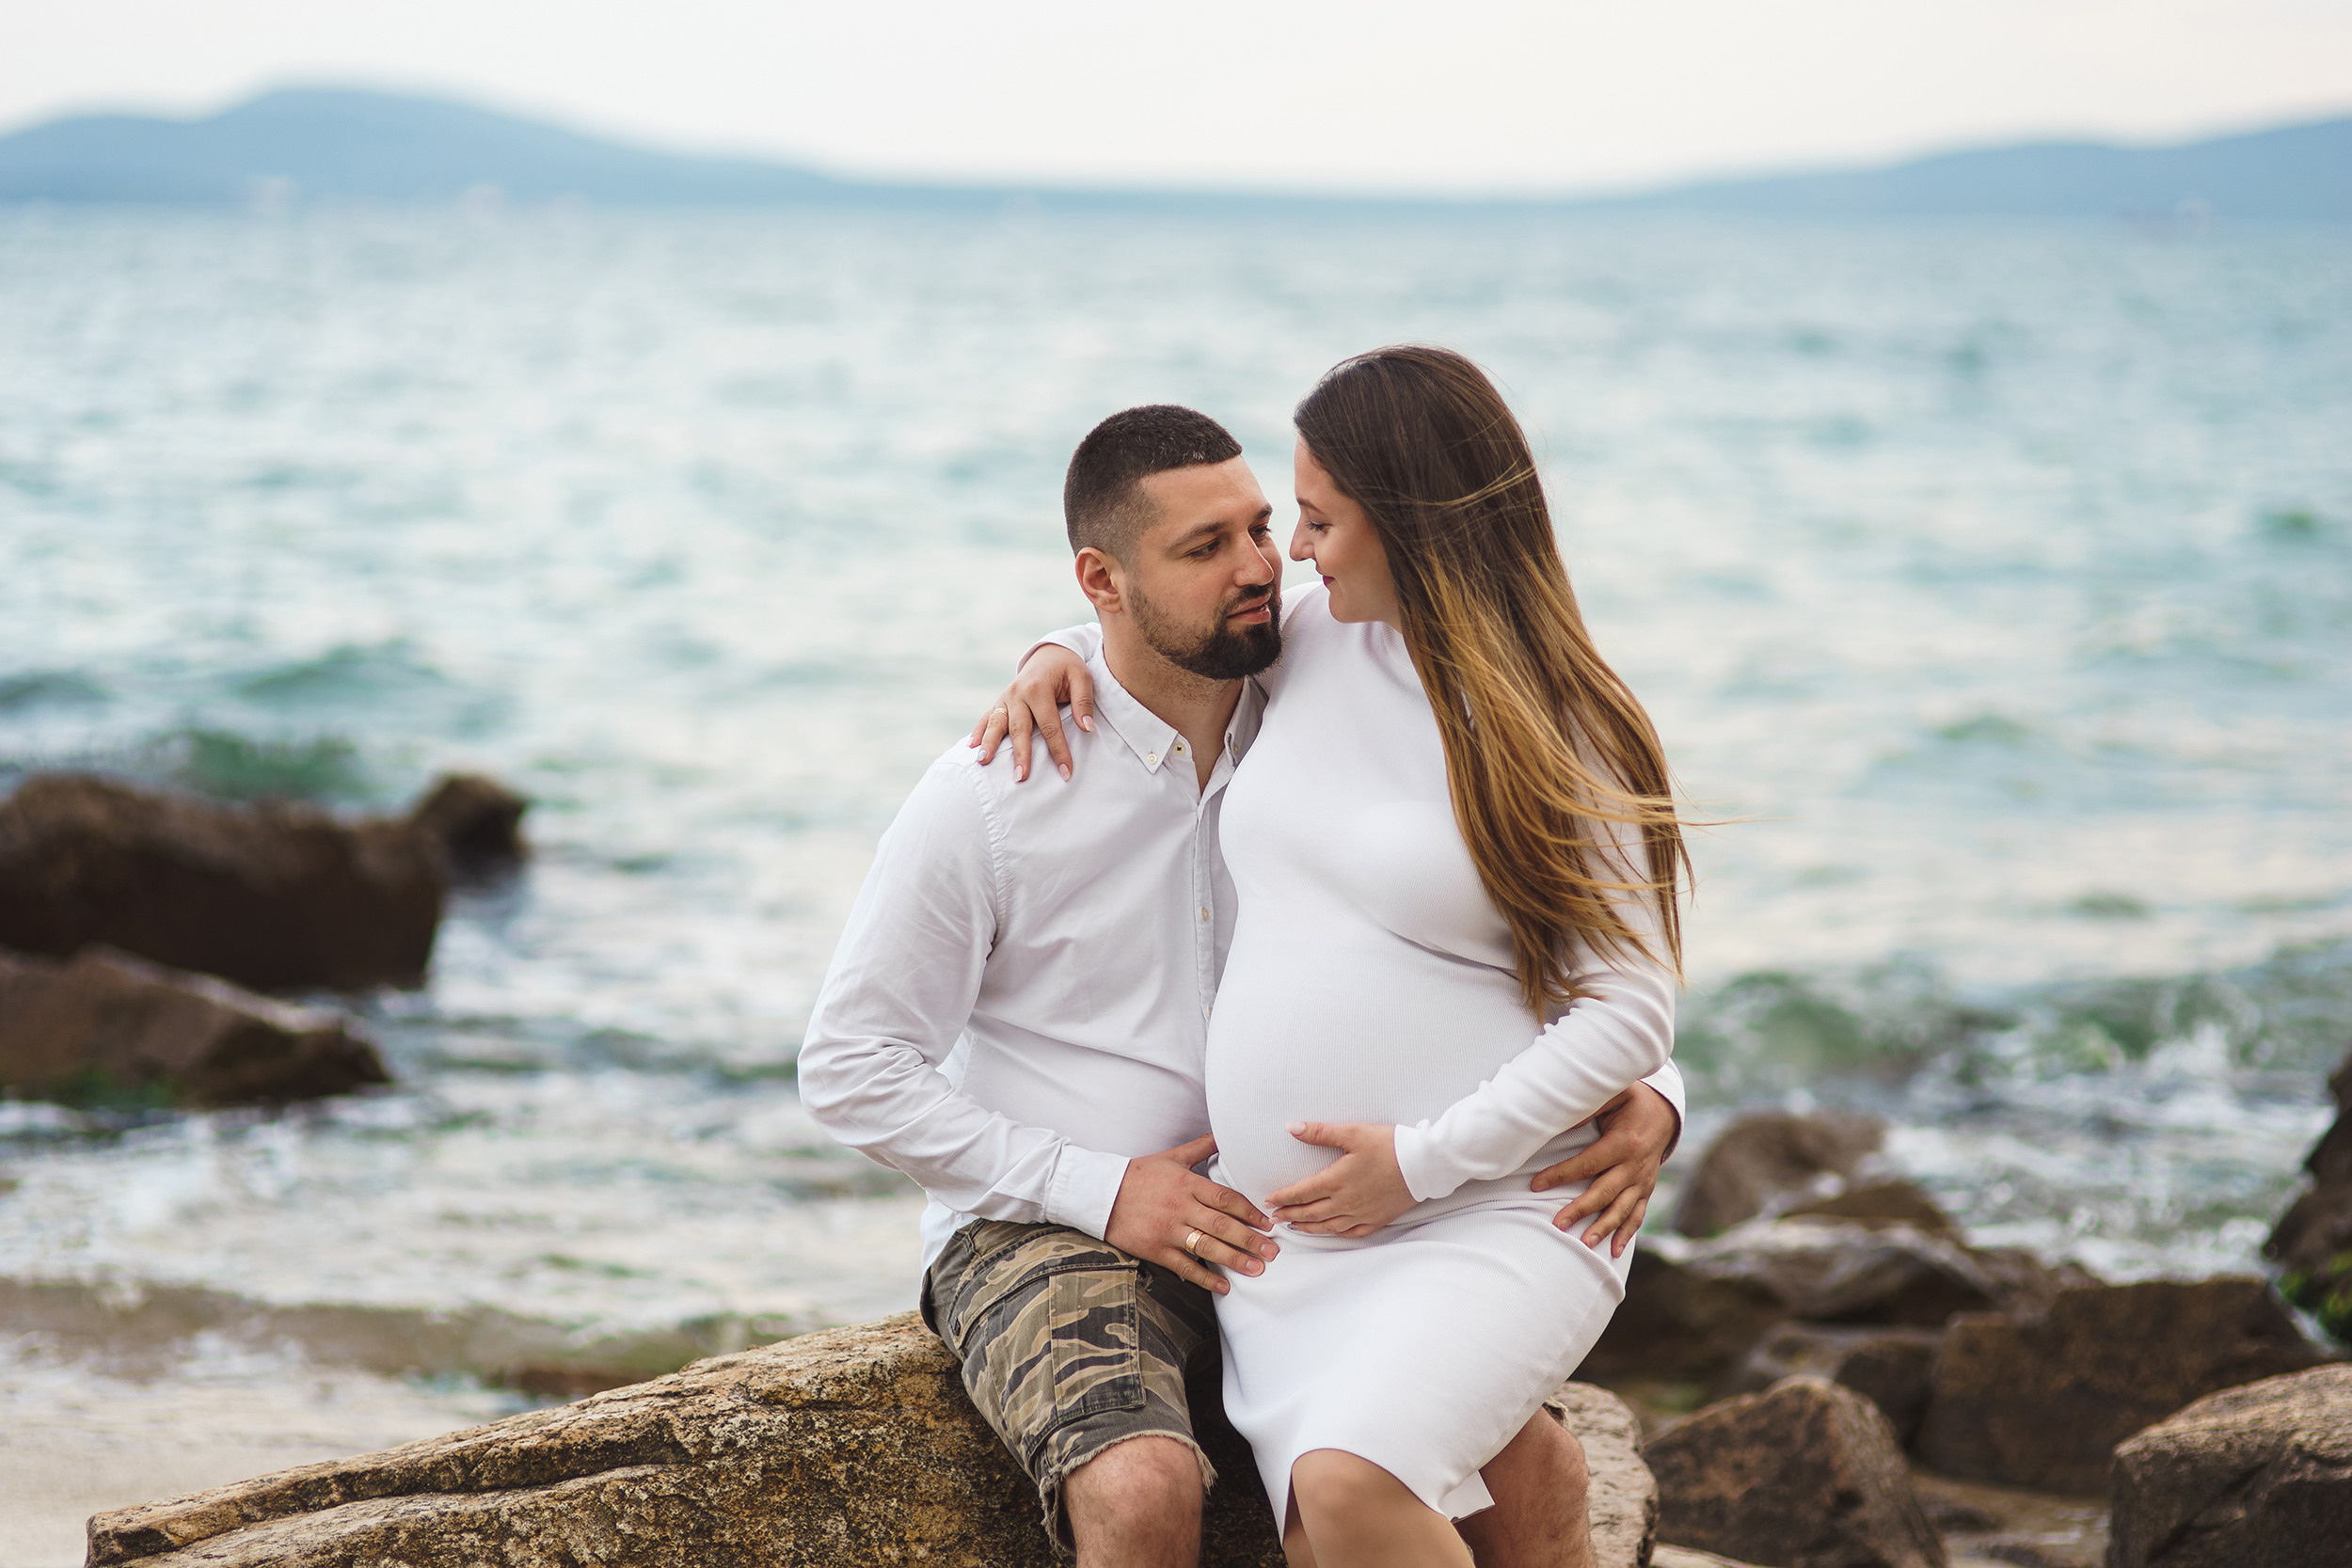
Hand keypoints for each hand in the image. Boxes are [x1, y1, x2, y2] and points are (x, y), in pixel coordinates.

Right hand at [967, 644, 1095, 782]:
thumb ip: (1084, 702)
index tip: (1066, 772)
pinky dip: (978, 732)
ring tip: (983, 762)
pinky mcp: (1000, 702)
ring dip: (989, 744)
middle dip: (1020, 754)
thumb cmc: (1068, 668)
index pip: (1050, 726)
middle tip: (1021, 777)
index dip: (1058, 750)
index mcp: (1038, 688)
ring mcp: (1005, 698)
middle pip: (1019, 729)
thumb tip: (1087, 728)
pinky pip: (986, 718)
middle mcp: (1018, 693)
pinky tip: (971, 747)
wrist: (1049, 654)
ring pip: (996, 723)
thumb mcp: (1082, 678)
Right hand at [1104, 1134, 1279, 1294]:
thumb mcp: (1172, 1157)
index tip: (1267, 1223)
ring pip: (1207, 1247)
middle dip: (1250, 1239)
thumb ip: (1201, 1147)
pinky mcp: (1155, 1249)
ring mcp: (1168, 1230)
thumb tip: (1224, 1133)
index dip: (1249, 1212)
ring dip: (1234, 1259)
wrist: (1101, 1194)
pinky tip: (1223, 1287)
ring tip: (1257, 1268)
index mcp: (1187, 1184)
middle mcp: (1180, 1207)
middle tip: (1273, 1252)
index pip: (1225, 1199)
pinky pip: (1184, 1267)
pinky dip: (1204, 1278)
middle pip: (1222, 1225)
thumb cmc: (1139, 1174)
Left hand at [1265, 1122, 1413, 1237]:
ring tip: (1295, 1227)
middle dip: (1289, 1215)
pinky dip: (1336, 1234)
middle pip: (1310, 1213)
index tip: (1269, 1200)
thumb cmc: (1390, 1146)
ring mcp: (1361, 1214)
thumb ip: (1320, 1132)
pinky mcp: (1377, 1219)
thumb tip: (1292, 1128)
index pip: (1301, 1192)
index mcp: (1337, 1180)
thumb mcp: (1353, 1133)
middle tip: (1274, 1217)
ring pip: (1328, 1226)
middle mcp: (1346, 1202)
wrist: (1424, 1164)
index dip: (1283, 1197)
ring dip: (1308, 1227)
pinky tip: (1330, 1232)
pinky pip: (1351, 1233)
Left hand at [1530, 1081, 1677, 1255]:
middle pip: (1604, 1192)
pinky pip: (1637, 1215)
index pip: (1588, 1163)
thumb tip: (1560, 1121)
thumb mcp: (1615, 1095)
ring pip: (1622, 1209)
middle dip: (1581, 1210)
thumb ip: (1589, 1106)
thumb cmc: (1633, 1101)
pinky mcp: (1646, 1189)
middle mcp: (1635, 1166)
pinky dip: (1626, 1233)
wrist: (1665, 1113)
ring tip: (1585, 1244)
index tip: (1536, 1184)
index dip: (1561, 1175)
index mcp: (1624, 1143)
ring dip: (1603, 1228)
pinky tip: (1614, 1251)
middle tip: (1558, 1224)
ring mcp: (1642, 1181)